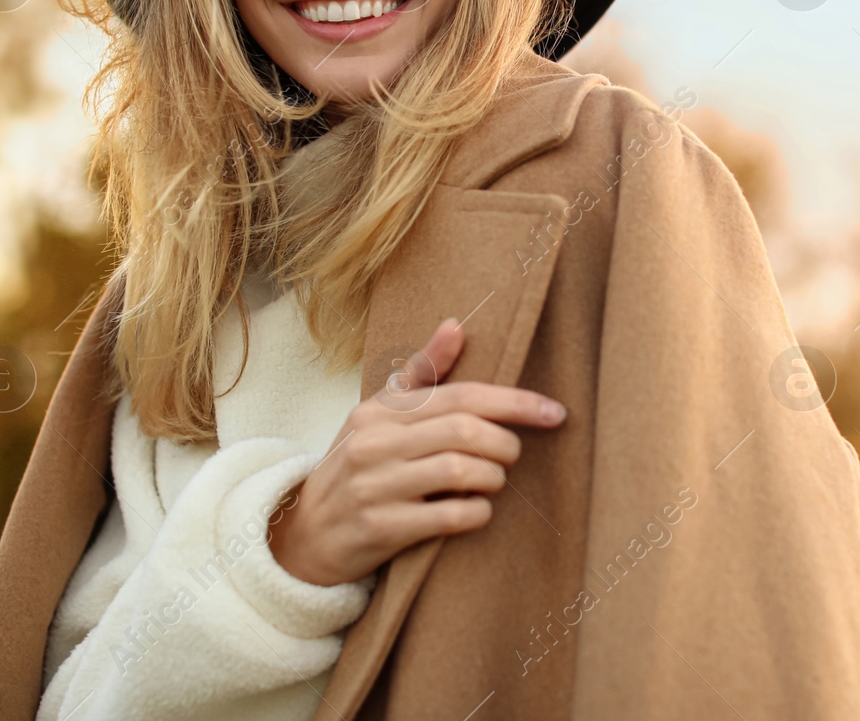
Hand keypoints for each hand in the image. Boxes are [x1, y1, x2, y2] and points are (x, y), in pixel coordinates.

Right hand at [266, 317, 565, 585]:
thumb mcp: (379, 415)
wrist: (305, 533)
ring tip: (493, 481)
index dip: (514, 402)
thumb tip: (456, 324)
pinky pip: (448, 516)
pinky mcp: (379, 528)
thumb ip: (421, 373)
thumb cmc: (357, 466)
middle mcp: (374, 442)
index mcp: (380, 410)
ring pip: (460, 471)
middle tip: (513, 455)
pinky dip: (475, 513)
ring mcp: (374, 486)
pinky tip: (475, 511)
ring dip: (492, 478)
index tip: (554, 412)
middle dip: (505, 444)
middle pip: (465, 431)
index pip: (461, 395)